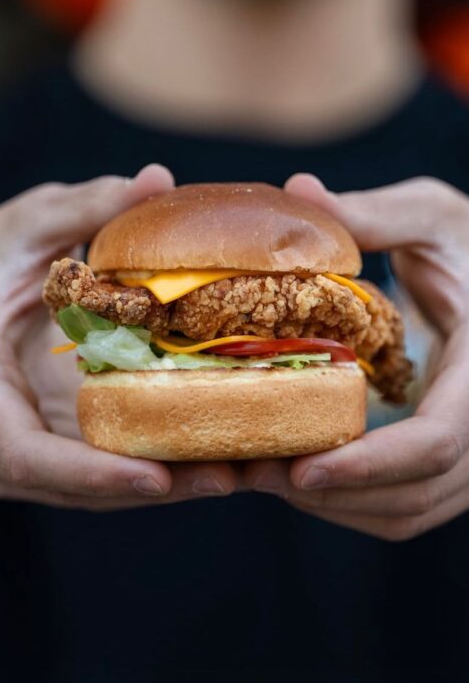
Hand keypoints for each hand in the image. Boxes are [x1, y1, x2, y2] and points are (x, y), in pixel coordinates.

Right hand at [0, 165, 235, 508]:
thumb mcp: (22, 227)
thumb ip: (84, 207)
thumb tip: (159, 179)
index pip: (31, 455)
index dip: (96, 472)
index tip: (160, 478)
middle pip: (77, 487)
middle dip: (153, 486)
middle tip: (233, 474)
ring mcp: (12, 457)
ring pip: (89, 489)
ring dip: (159, 484)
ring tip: (235, 470)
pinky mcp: (40, 447)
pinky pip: (92, 471)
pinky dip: (144, 465)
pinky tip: (203, 450)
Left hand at [245, 175, 468, 540]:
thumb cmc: (468, 243)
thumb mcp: (432, 217)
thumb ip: (374, 213)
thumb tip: (299, 188)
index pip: (438, 441)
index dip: (370, 465)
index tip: (301, 469)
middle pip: (414, 494)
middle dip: (331, 494)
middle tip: (252, 472)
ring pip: (408, 512)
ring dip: (334, 505)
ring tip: (262, 474)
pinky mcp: (452, 458)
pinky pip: (407, 505)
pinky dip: (353, 501)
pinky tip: (301, 470)